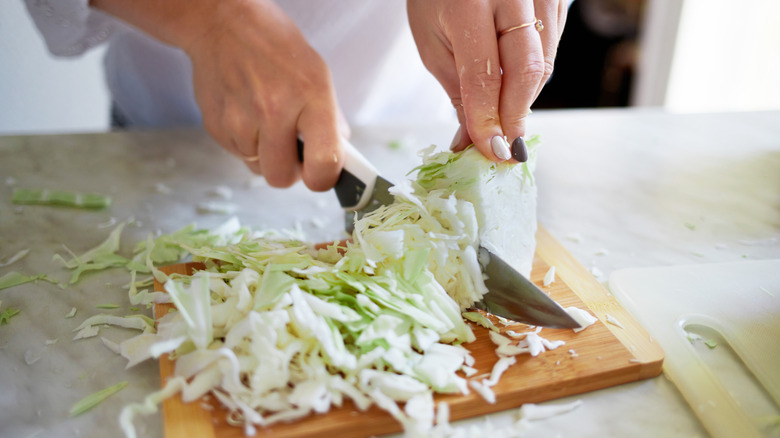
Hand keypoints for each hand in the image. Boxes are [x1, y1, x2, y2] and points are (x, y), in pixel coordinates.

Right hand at [92, 0, 346, 190]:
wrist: (223, 23)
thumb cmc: (276, 48)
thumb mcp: (318, 74)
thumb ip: (330, 119)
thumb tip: (339, 158)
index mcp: (310, 97)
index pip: (323, 163)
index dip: (323, 178)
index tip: (321, 173)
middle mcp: (274, 110)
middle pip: (282, 178)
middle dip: (288, 171)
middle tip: (291, 151)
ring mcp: (240, 119)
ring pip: (257, 169)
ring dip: (264, 154)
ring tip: (265, 122)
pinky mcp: (215, 125)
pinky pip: (236, 154)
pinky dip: (244, 142)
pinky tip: (245, 114)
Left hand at [407, 0, 566, 161]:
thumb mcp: (432, 43)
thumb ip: (457, 92)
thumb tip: (472, 142)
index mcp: (468, 3)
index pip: (484, 75)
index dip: (489, 119)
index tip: (492, 151)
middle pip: (527, 70)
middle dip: (516, 117)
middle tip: (508, 151)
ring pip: (545, 63)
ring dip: (525, 100)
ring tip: (505, 120)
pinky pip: (552, 49)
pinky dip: (534, 78)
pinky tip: (515, 88)